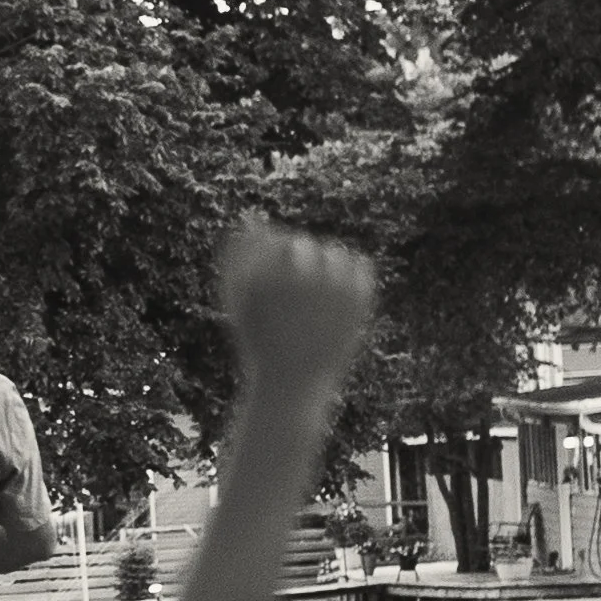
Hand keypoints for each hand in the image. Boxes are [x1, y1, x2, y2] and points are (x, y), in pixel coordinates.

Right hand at [218, 220, 375, 399]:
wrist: (292, 386)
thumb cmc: (259, 342)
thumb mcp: (240, 300)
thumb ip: (239, 254)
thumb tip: (252, 214)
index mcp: (266, 273)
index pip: (277, 243)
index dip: (273, 265)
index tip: (274, 294)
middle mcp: (300, 274)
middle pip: (302, 246)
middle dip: (297, 268)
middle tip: (295, 301)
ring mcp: (333, 285)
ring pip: (334, 254)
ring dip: (325, 271)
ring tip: (315, 304)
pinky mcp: (358, 296)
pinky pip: (360, 265)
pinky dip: (349, 279)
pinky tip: (336, 304)